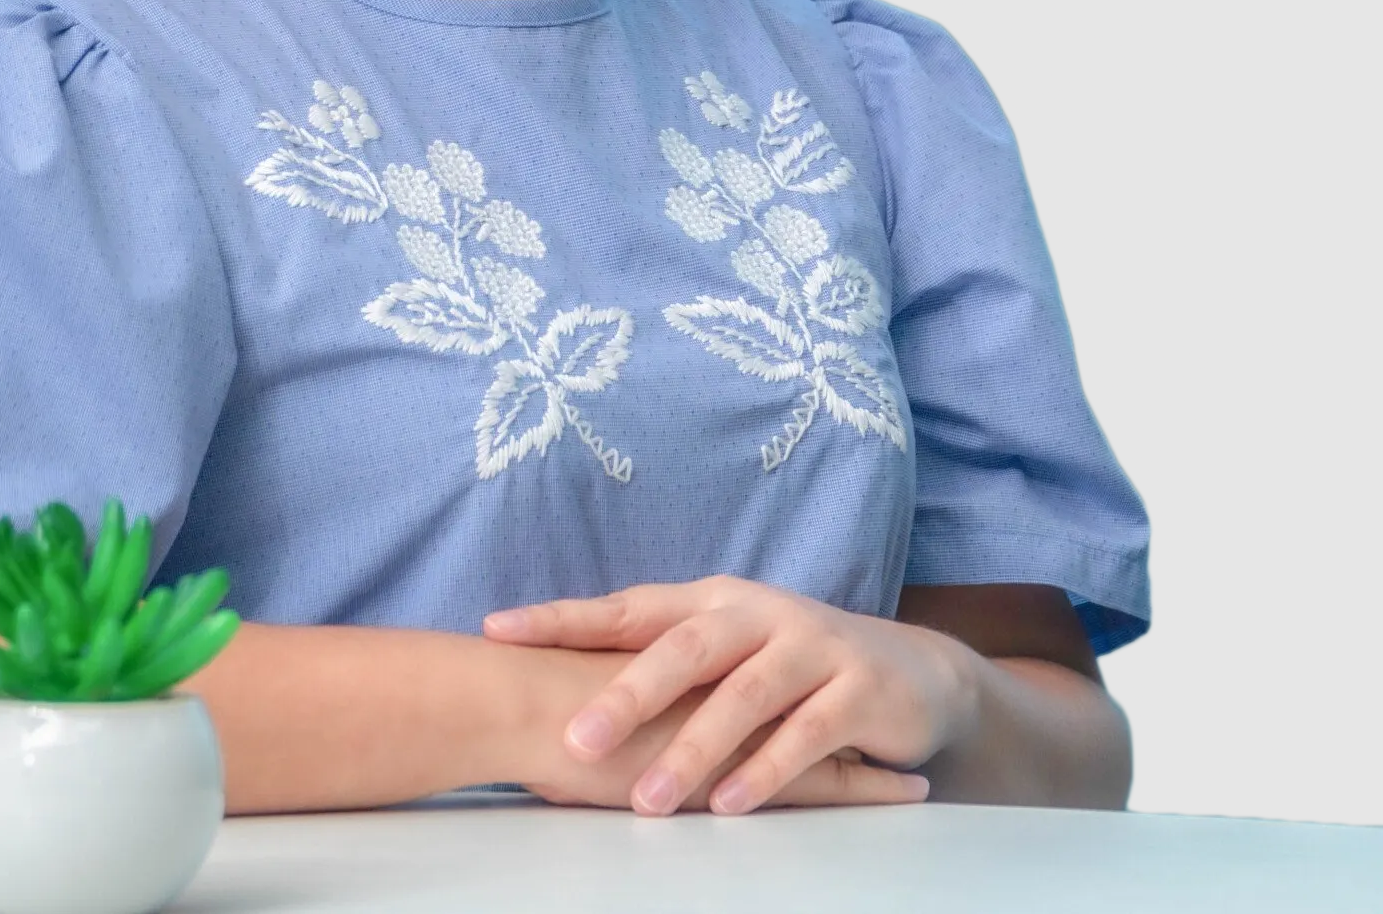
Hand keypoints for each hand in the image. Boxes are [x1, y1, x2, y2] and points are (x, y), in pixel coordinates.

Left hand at [502, 640, 930, 813]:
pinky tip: (731, 806)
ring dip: (693, 752)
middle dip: (627, 694)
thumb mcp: (722, 654)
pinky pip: (807, 734)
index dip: (562, 616)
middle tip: (576, 738)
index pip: (626, 606)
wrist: (910, 671)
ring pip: (742, 697)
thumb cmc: (787, 667)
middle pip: (682, 648)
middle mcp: (755, 613)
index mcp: (710, 601)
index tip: (497, 628)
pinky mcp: (856, 689)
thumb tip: (552, 692)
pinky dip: (767, 771)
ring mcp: (809, 647)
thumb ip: (654, 665)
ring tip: (648, 801)